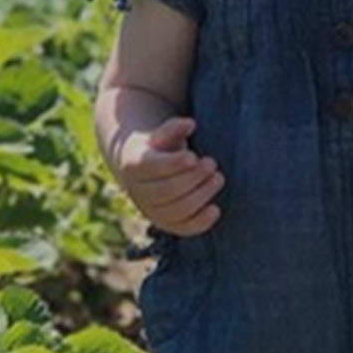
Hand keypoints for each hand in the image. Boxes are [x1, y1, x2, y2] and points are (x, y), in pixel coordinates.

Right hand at [115, 114, 223, 235]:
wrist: (146, 171)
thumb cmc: (160, 147)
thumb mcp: (162, 134)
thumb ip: (173, 128)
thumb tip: (190, 124)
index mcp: (133, 166)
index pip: (151, 168)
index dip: (173, 164)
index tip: (194, 156)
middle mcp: (138, 192)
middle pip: (166, 191)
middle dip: (193, 178)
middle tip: (213, 163)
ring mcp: (152, 211)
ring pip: (176, 210)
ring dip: (201, 196)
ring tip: (219, 178)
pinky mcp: (166, 224)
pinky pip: (183, 228)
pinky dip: (201, 222)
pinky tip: (215, 209)